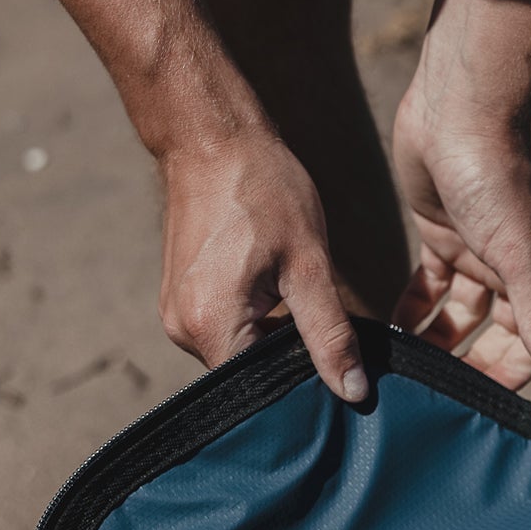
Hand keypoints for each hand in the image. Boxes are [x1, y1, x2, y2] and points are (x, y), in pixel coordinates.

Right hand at [157, 130, 367, 401]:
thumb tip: (353, 392)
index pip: (262, 393)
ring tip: (300, 307)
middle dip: (290, 365)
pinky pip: (227, 332)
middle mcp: (183, 331)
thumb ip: (330, 334)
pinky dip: (257, 325)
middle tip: (329, 339)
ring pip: (240, 355)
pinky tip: (279, 297)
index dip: (303, 388)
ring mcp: (177, 317)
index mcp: (211, 326)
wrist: (210, 136)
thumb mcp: (309, 265)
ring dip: (274, 343)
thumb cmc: (262, 189)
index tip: (335, 371)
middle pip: (249, 379)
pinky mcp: (181, 302)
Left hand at [392, 91, 530, 390]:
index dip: (503, 382)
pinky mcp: (439, 236)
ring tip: (404, 375)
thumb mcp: (519, 256)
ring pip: (455, 318)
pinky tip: (389, 335)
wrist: (461, 109)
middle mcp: (508, 275)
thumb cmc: (496, 180)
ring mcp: (473, 256)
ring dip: (434, 345)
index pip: (525, 351)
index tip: (472, 413)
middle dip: (465, 370)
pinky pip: (426, 288)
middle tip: (429, 402)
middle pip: (489, 340)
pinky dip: (411, 311)